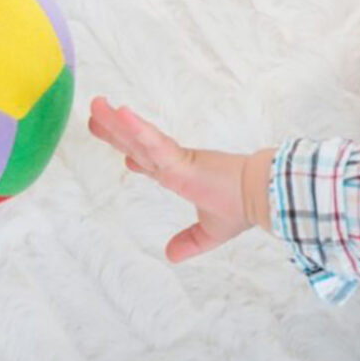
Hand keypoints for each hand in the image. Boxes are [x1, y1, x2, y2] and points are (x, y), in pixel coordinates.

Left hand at [88, 96, 251, 262]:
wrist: (263, 197)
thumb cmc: (243, 206)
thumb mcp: (211, 232)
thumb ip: (190, 241)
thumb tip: (170, 256)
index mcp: (182, 177)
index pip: (152, 162)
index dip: (136, 154)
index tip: (123, 152)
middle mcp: (175, 165)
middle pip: (137, 144)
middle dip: (114, 130)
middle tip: (96, 112)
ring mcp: (175, 160)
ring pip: (138, 139)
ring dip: (115, 122)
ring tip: (96, 105)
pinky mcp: (179, 161)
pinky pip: (152, 143)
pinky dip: (135, 129)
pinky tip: (120, 114)